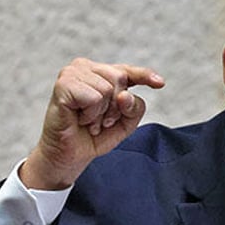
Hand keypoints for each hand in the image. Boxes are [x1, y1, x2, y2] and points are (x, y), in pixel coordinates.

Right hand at [21, 58, 165, 188]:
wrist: (69, 156)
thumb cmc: (93, 136)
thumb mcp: (125, 123)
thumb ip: (134, 108)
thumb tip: (125, 94)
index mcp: (101, 74)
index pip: (127, 70)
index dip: (144, 75)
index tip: (160, 83)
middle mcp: (86, 68)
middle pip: (120, 79)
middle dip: (115, 107)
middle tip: (100, 121)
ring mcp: (72, 73)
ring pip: (107, 89)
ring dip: (101, 113)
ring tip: (89, 121)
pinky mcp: (63, 84)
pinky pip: (94, 97)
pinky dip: (91, 114)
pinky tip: (80, 118)